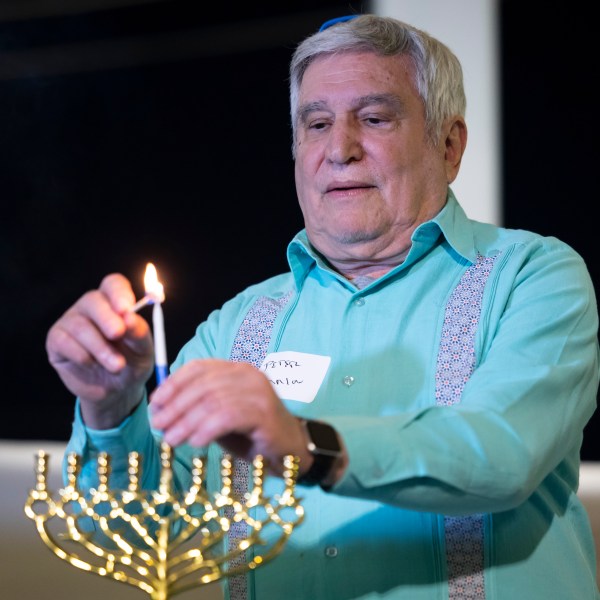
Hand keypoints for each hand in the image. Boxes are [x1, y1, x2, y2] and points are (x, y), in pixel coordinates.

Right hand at [46, 273, 154, 427]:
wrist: (116, 391)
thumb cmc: (132, 363)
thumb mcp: (143, 350)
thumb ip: (139, 333)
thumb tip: (130, 317)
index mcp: (115, 302)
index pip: (113, 285)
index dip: (119, 293)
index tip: (126, 308)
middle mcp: (91, 307)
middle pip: (93, 300)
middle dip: (107, 318)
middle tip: (118, 334)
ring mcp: (71, 321)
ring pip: (80, 326)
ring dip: (100, 348)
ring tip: (117, 366)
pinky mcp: (56, 340)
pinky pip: (65, 342)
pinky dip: (83, 356)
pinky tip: (93, 365)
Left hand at [149, 359, 313, 475]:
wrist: (290, 450)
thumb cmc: (251, 434)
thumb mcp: (219, 417)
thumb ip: (197, 409)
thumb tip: (161, 412)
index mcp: (236, 369)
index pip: (198, 368)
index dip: (173, 384)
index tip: (155, 404)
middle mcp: (248, 374)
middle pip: (202, 385)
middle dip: (175, 406)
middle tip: (158, 425)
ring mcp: (258, 391)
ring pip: (212, 402)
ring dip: (186, 422)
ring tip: (171, 440)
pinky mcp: (264, 412)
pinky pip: (226, 417)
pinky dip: (206, 430)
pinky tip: (195, 443)